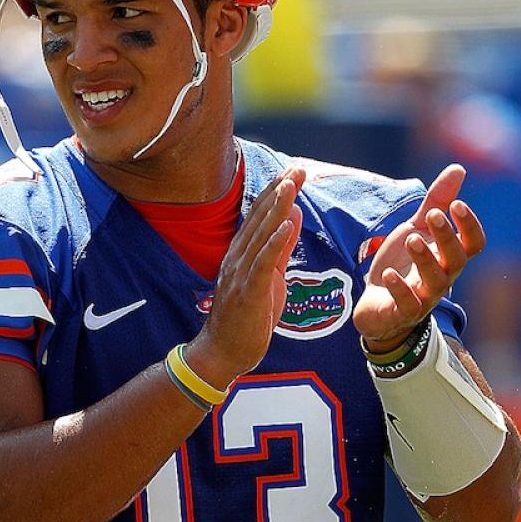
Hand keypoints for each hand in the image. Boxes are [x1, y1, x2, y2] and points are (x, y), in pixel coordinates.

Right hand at [186, 165, 305, 386]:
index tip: (294, 172)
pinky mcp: (248, 292)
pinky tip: (287, 225)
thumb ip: (280, 248)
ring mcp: (241, 274)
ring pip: (261, 235)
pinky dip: (274, 243)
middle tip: (297, 169)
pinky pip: (262, 263)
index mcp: (243, 253)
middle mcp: (238, 258)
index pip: (261, 217)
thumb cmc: (247, 317)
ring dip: (277, 209)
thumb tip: (292, 217)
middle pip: (261, 219)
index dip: (277, 193)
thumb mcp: (270, 277)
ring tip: (291, 185)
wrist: (223, 352)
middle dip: (280, 192)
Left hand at [352, 163, 485, 350]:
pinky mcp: (401, 313)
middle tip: (434, 215)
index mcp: (447, 256)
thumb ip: (436, 201)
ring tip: (411, 238)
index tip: (457, 204)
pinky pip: (407, 304)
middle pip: (457, 260)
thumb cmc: (403, 264)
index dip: (469, 226)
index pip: (473, 244)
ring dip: (425, 259)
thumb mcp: (416, 228)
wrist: (376, 305)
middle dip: (447, 237)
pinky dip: (400, 289)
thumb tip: (458, 168)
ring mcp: (424, 297)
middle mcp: (442, 278)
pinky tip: (388, 273)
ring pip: (436, 283)